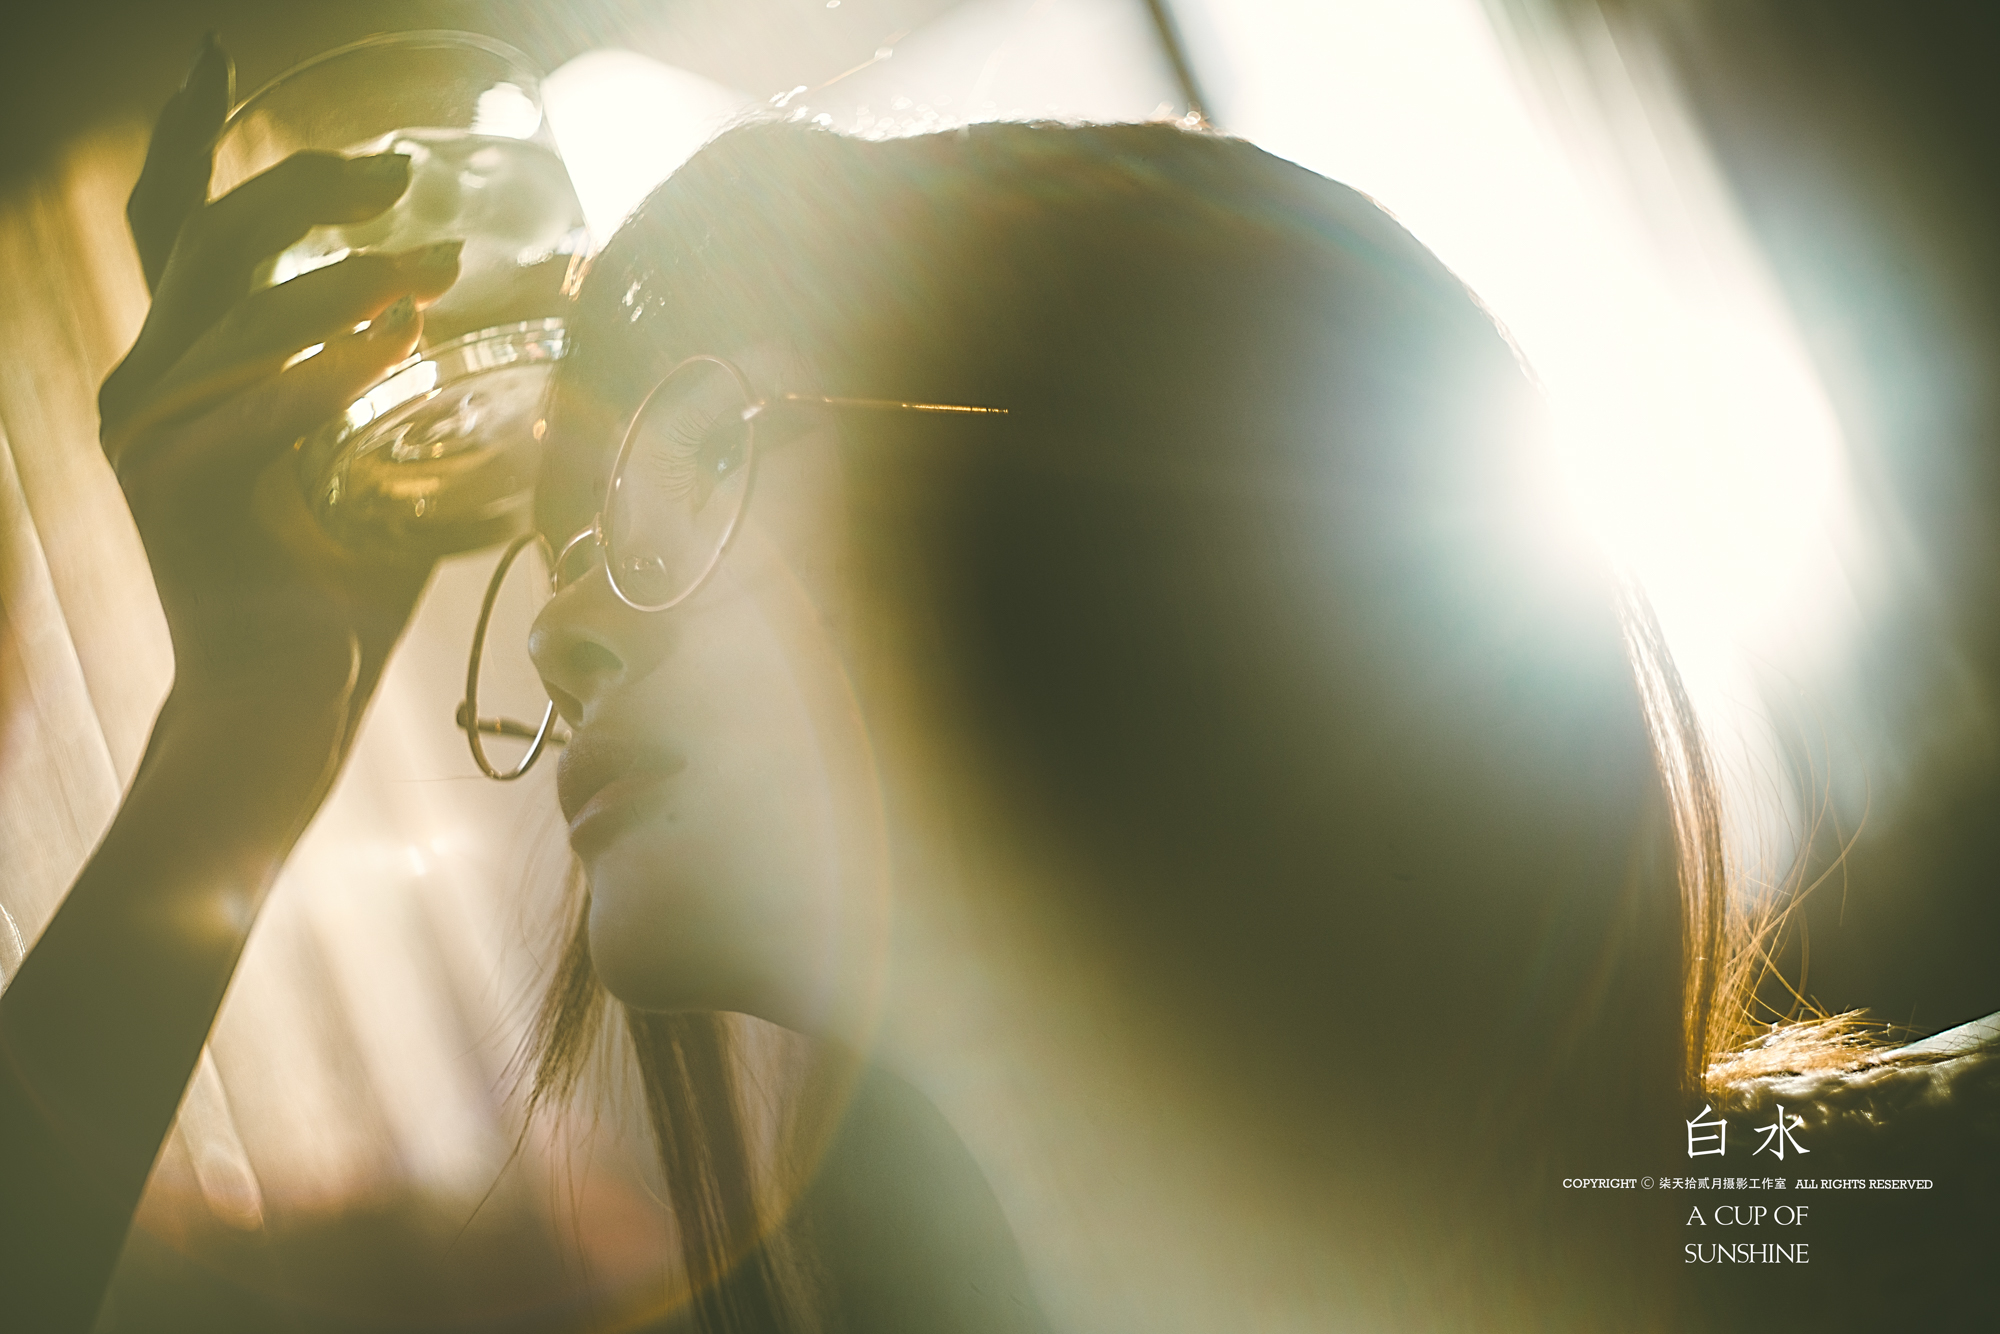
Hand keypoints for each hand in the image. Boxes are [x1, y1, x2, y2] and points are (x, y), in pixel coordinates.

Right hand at [100, 35, 459, 727]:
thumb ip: (380, 383)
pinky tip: (392, 342)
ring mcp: (151, 437)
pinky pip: (261, 403)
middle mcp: (149, 388)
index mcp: (183, 371)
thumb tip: (457, 318)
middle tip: (400, 182)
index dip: (184, 139)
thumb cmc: (338, 585)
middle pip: (209, 237)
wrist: (288, 698)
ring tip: (431, 271)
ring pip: (240, 310)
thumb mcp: (362, 457)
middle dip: (307, 189)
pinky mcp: (179, 489)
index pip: (173, 230)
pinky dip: (329, 367)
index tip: (212, 60)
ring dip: (345, 280)